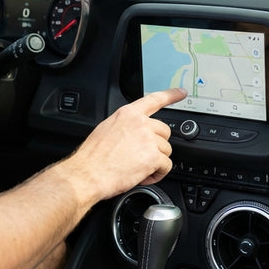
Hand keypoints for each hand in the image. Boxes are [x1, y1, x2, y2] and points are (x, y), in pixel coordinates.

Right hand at [61, 88, 185, 202]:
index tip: (181, 92)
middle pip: (164, 131)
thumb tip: (132, 134)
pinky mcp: (153, 157)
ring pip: (166, 151)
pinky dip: (158, 174)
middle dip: (157, 146)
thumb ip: (125, 127)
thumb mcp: (106, 130)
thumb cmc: (92, 158)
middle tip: (142, 157)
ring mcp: (148, 139)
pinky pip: (166, 166)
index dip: (170, 95)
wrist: (87, 174)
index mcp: (128, 114)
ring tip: (138, 169)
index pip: (154, 99)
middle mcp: (140, 123)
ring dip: (156, 162)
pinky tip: (143, 176)